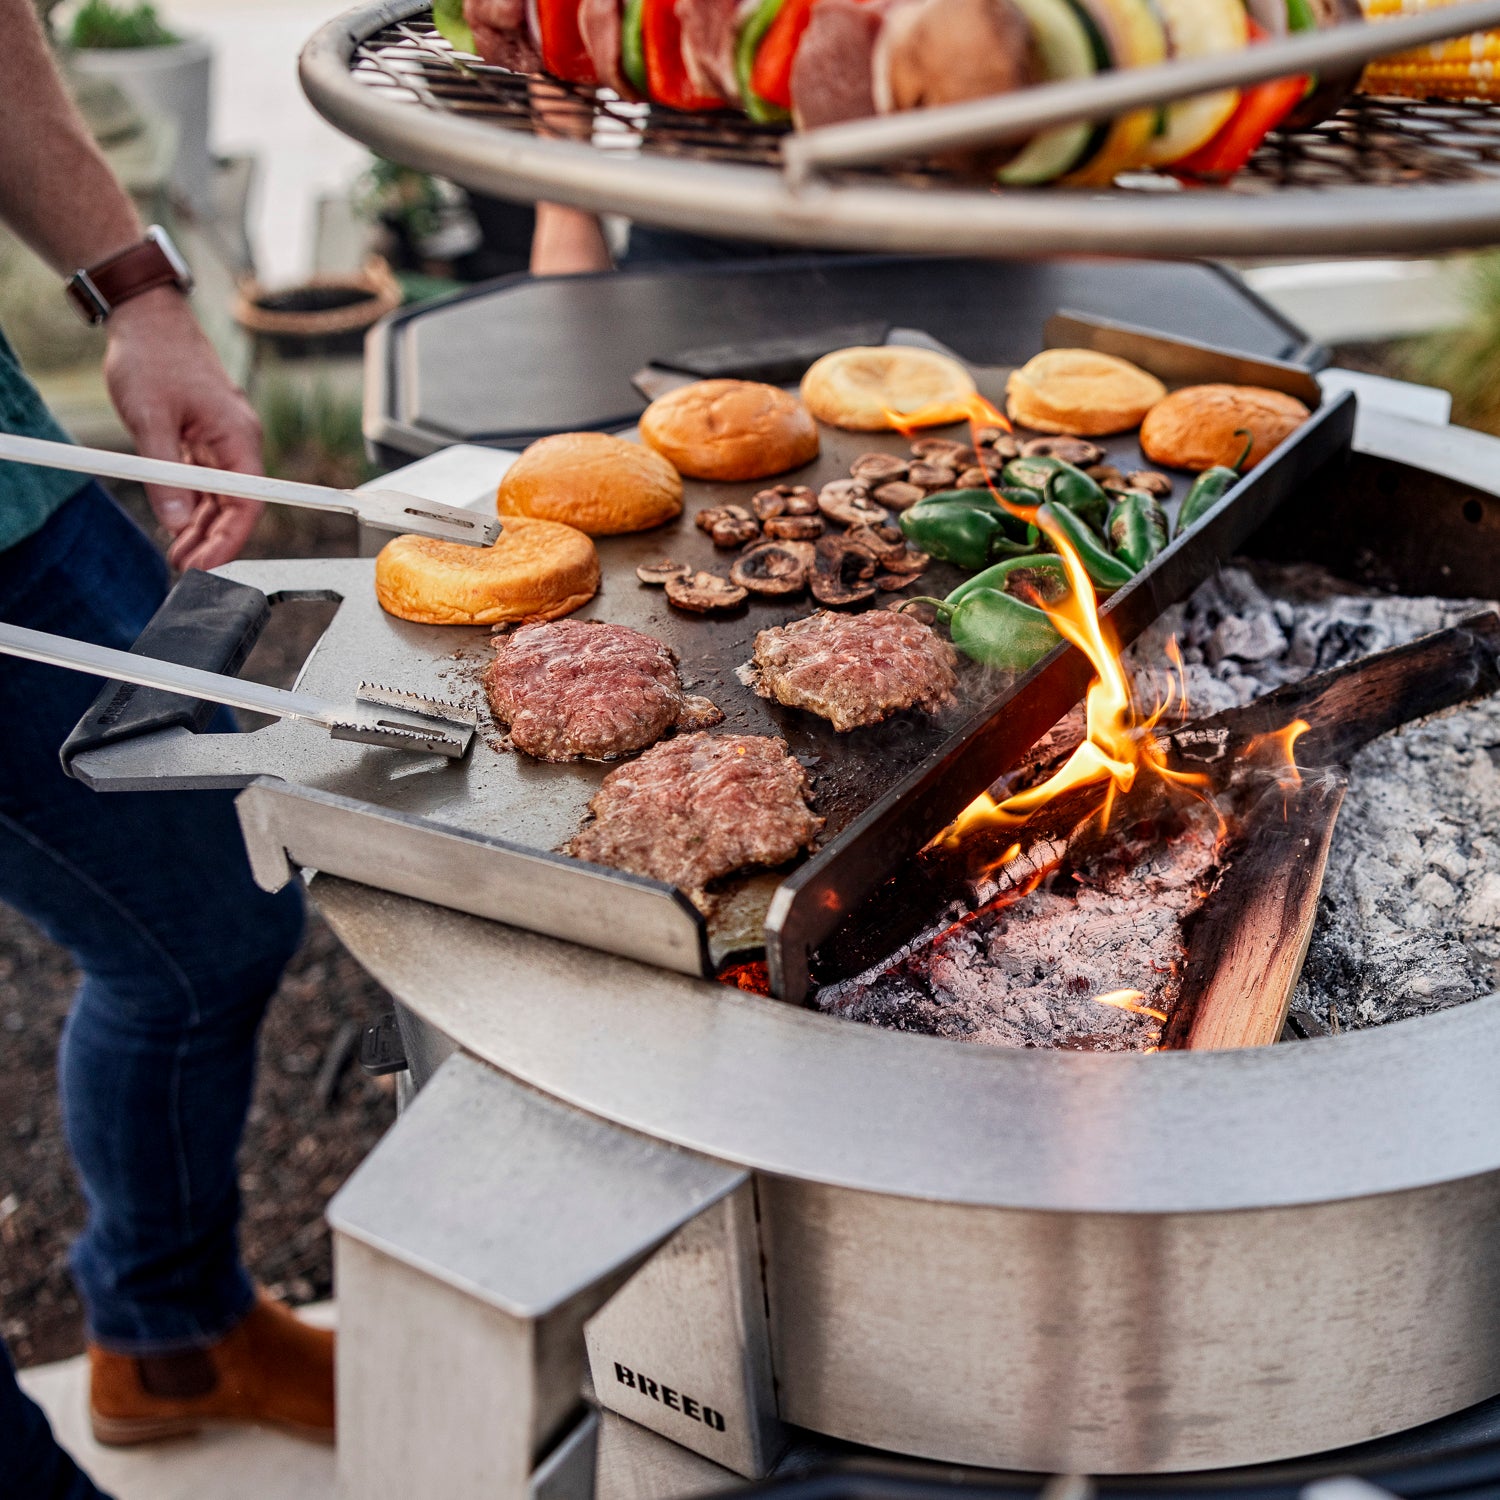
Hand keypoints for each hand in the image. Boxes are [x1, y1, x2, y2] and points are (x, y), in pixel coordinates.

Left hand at [102, 287, 264, 571]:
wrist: (146, 316)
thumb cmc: (152, 356)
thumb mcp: (149, 418)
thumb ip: (164, 473)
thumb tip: (174, 521)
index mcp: (238, 437)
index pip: (249, 503)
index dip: (231, 539)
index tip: (208, 564)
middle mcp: (238, 442)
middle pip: (237, 505)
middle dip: (213, 539)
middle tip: (184, 565)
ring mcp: (222, 440)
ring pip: (220, 496)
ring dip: (199, 526)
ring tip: (177, 552)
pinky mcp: (205, 436)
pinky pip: (205, 480)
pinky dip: (190, 503)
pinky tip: (175, 521)